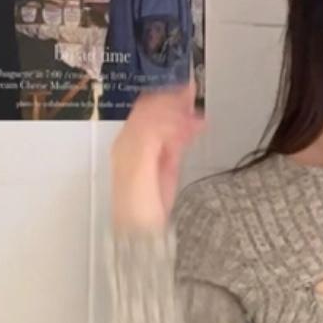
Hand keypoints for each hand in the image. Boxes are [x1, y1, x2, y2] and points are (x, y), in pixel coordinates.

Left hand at [110, 76, 204, 231]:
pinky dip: (183, 126)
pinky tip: (194, 125)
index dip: (167, 100)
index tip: (185, 89)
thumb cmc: (138, 208)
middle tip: (192, 88)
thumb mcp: (140, 171)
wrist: (141, 234)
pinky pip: (171, 137)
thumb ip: (150, 143)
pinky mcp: (160, 164)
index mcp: (128, 144)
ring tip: (194, 102)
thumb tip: (167, 120)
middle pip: (154, 113)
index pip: (148, 112)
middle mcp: (135, 144)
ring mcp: (147, 153)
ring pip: (162, 122)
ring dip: (179, 111)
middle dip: (173, 100)